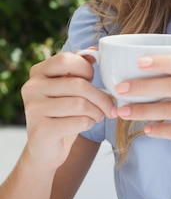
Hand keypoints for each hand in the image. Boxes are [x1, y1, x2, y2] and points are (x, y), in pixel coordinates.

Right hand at [21, 52, 114, 169]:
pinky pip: (77, 122)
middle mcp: (32, 87)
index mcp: (38, 72)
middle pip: (78, 85)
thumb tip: (95, 51)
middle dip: (101, 97)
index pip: (67, 59)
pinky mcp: (41, 129)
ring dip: (97, 112)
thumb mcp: (70, 87)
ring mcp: (33, 108)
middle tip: (110, 107)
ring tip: (99, 115)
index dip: (87, 69)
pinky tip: (87, 124)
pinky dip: (89, 123)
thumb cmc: (63, 113)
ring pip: (80, 104)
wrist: (46, 147)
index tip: (95, 81)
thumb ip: (79, 68)